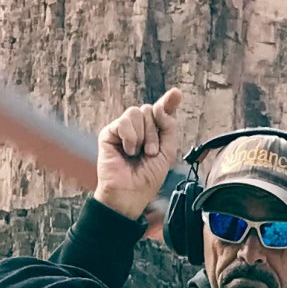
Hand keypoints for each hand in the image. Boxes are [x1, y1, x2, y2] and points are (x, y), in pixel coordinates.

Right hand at [96, 89, 182, 220]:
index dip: (169, 101)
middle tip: (150, 153)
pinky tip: (128, 151)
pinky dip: (130, 137)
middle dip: (154, 133)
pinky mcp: (109, 133)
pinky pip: (124, 121)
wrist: (130, 193)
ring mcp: (123, 129)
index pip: (161, 111)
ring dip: (143, 136)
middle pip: (150, 110)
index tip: (176, 93)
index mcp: (153, 133)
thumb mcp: (167, 152)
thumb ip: (169, 127)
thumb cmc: (147, 178)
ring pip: (137, 112)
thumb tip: (159, 107)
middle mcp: (138, 128)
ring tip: (138, 153)